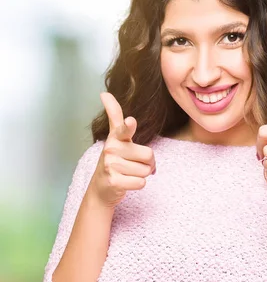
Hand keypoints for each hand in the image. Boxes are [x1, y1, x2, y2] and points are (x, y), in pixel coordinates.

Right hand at [88, 92, 155, 207]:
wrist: (101, 188)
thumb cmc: (115, 160)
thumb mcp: (115, 138)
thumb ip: (114, 116)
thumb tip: (104, 93)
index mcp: (115, 138)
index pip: (123, 129)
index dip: (128, 126)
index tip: (131, 122)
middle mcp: (111, 149)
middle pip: (149, 155)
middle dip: (147, 163)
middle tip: (133, 165)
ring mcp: (111, 166)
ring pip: (146, 170)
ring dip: (142, 174)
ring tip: (128, 173)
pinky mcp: (114, 181)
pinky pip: (141, 183)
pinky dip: (137, 184)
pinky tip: (126, 182)